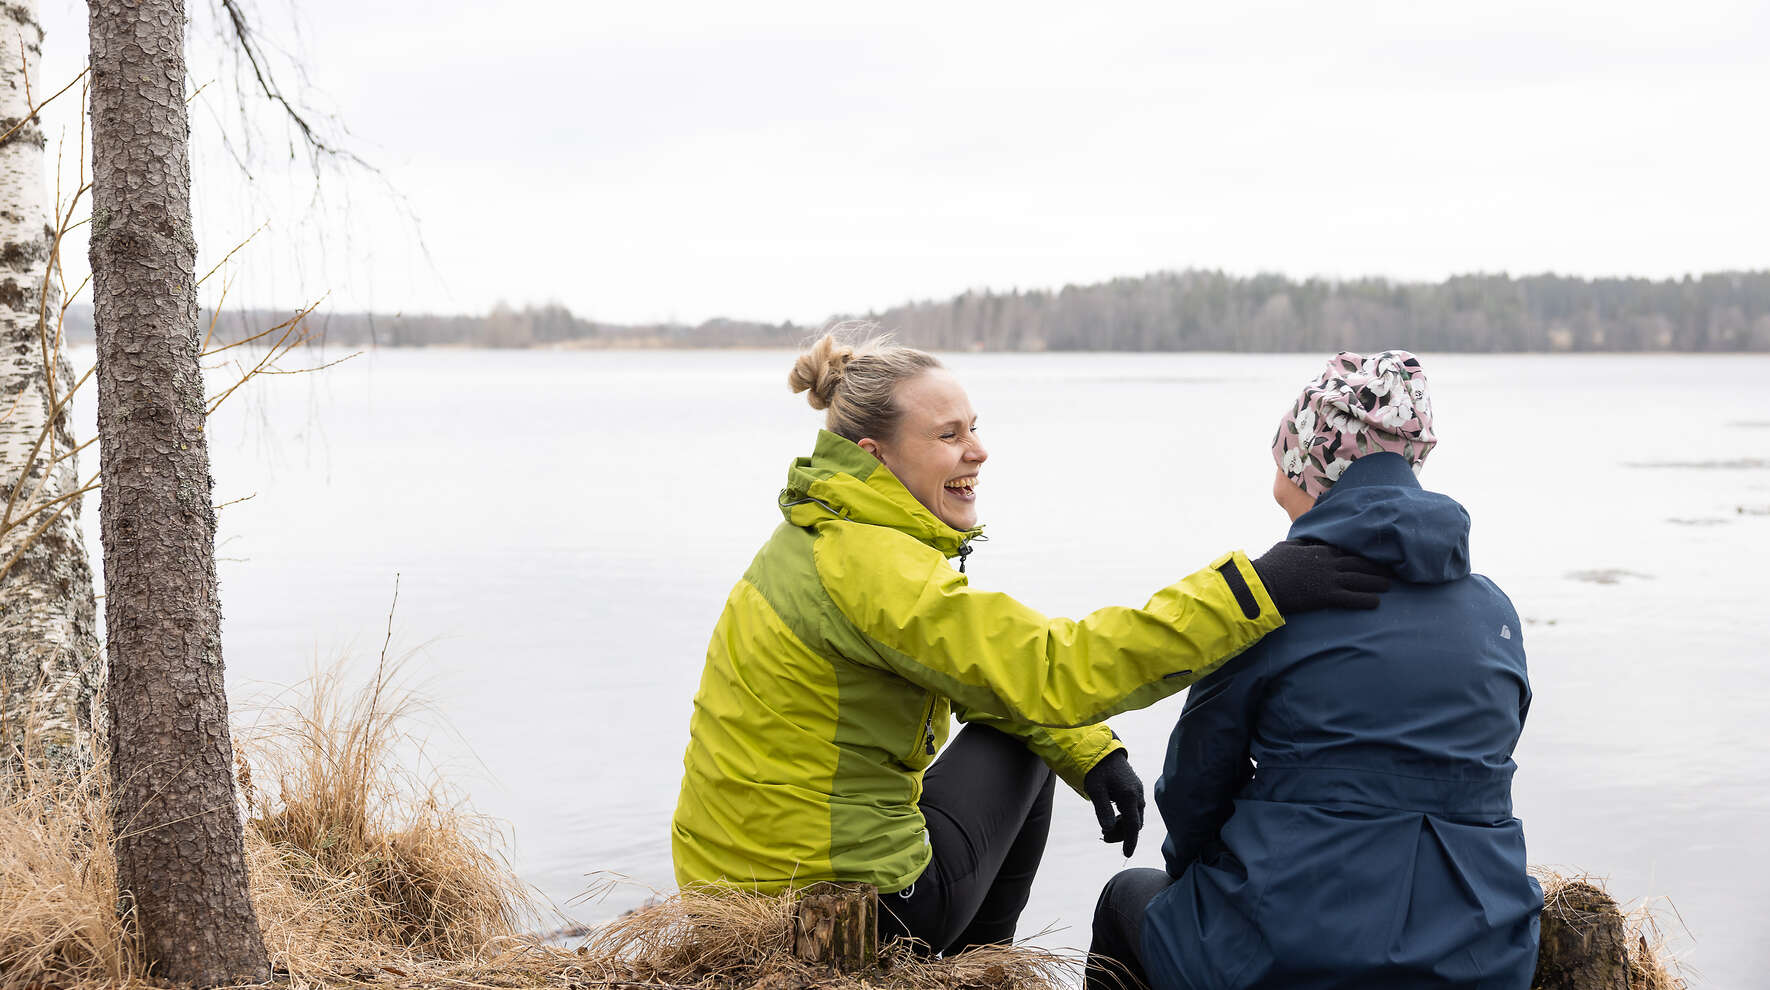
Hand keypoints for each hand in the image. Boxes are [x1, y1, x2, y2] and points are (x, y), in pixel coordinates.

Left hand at [1083, 749, 1144, 856]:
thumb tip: (1108, 829)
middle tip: (1104, 837)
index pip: (1133, 826)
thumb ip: (1103, 810)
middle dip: (1123, 834)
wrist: (1102, 749)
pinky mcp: (1134, 788)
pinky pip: (1134, 808)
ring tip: (1106, 828)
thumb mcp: (1095, 790)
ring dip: (1123, 826)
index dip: (1130, 842)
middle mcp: (1138, 794)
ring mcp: (1137, 790)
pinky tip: (1112, 816)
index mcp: (1129, 796)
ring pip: (1135, 816)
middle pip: (1136, 823)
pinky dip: (1125, 816)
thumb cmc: (1096, 769)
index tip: (1126, 855)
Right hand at [1250, 540, 1390, 613]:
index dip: (1362, 554)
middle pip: (1359, 564)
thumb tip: (1305, 541)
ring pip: (1360, 579)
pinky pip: (1352, 598)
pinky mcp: (1326, 595)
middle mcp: (1329, 563)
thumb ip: (1300, 543)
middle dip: (1376, 567)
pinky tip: (1377, 603)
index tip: (1373, 555)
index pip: (1347, 550)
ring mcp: (1329, 579)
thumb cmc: (1271, 565)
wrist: (1263, 582)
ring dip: (1376, 582)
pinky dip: (1366, 600)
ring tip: (1389, 585)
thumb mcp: (1286, 547)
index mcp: (1320, 550)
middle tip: (1390, 570)